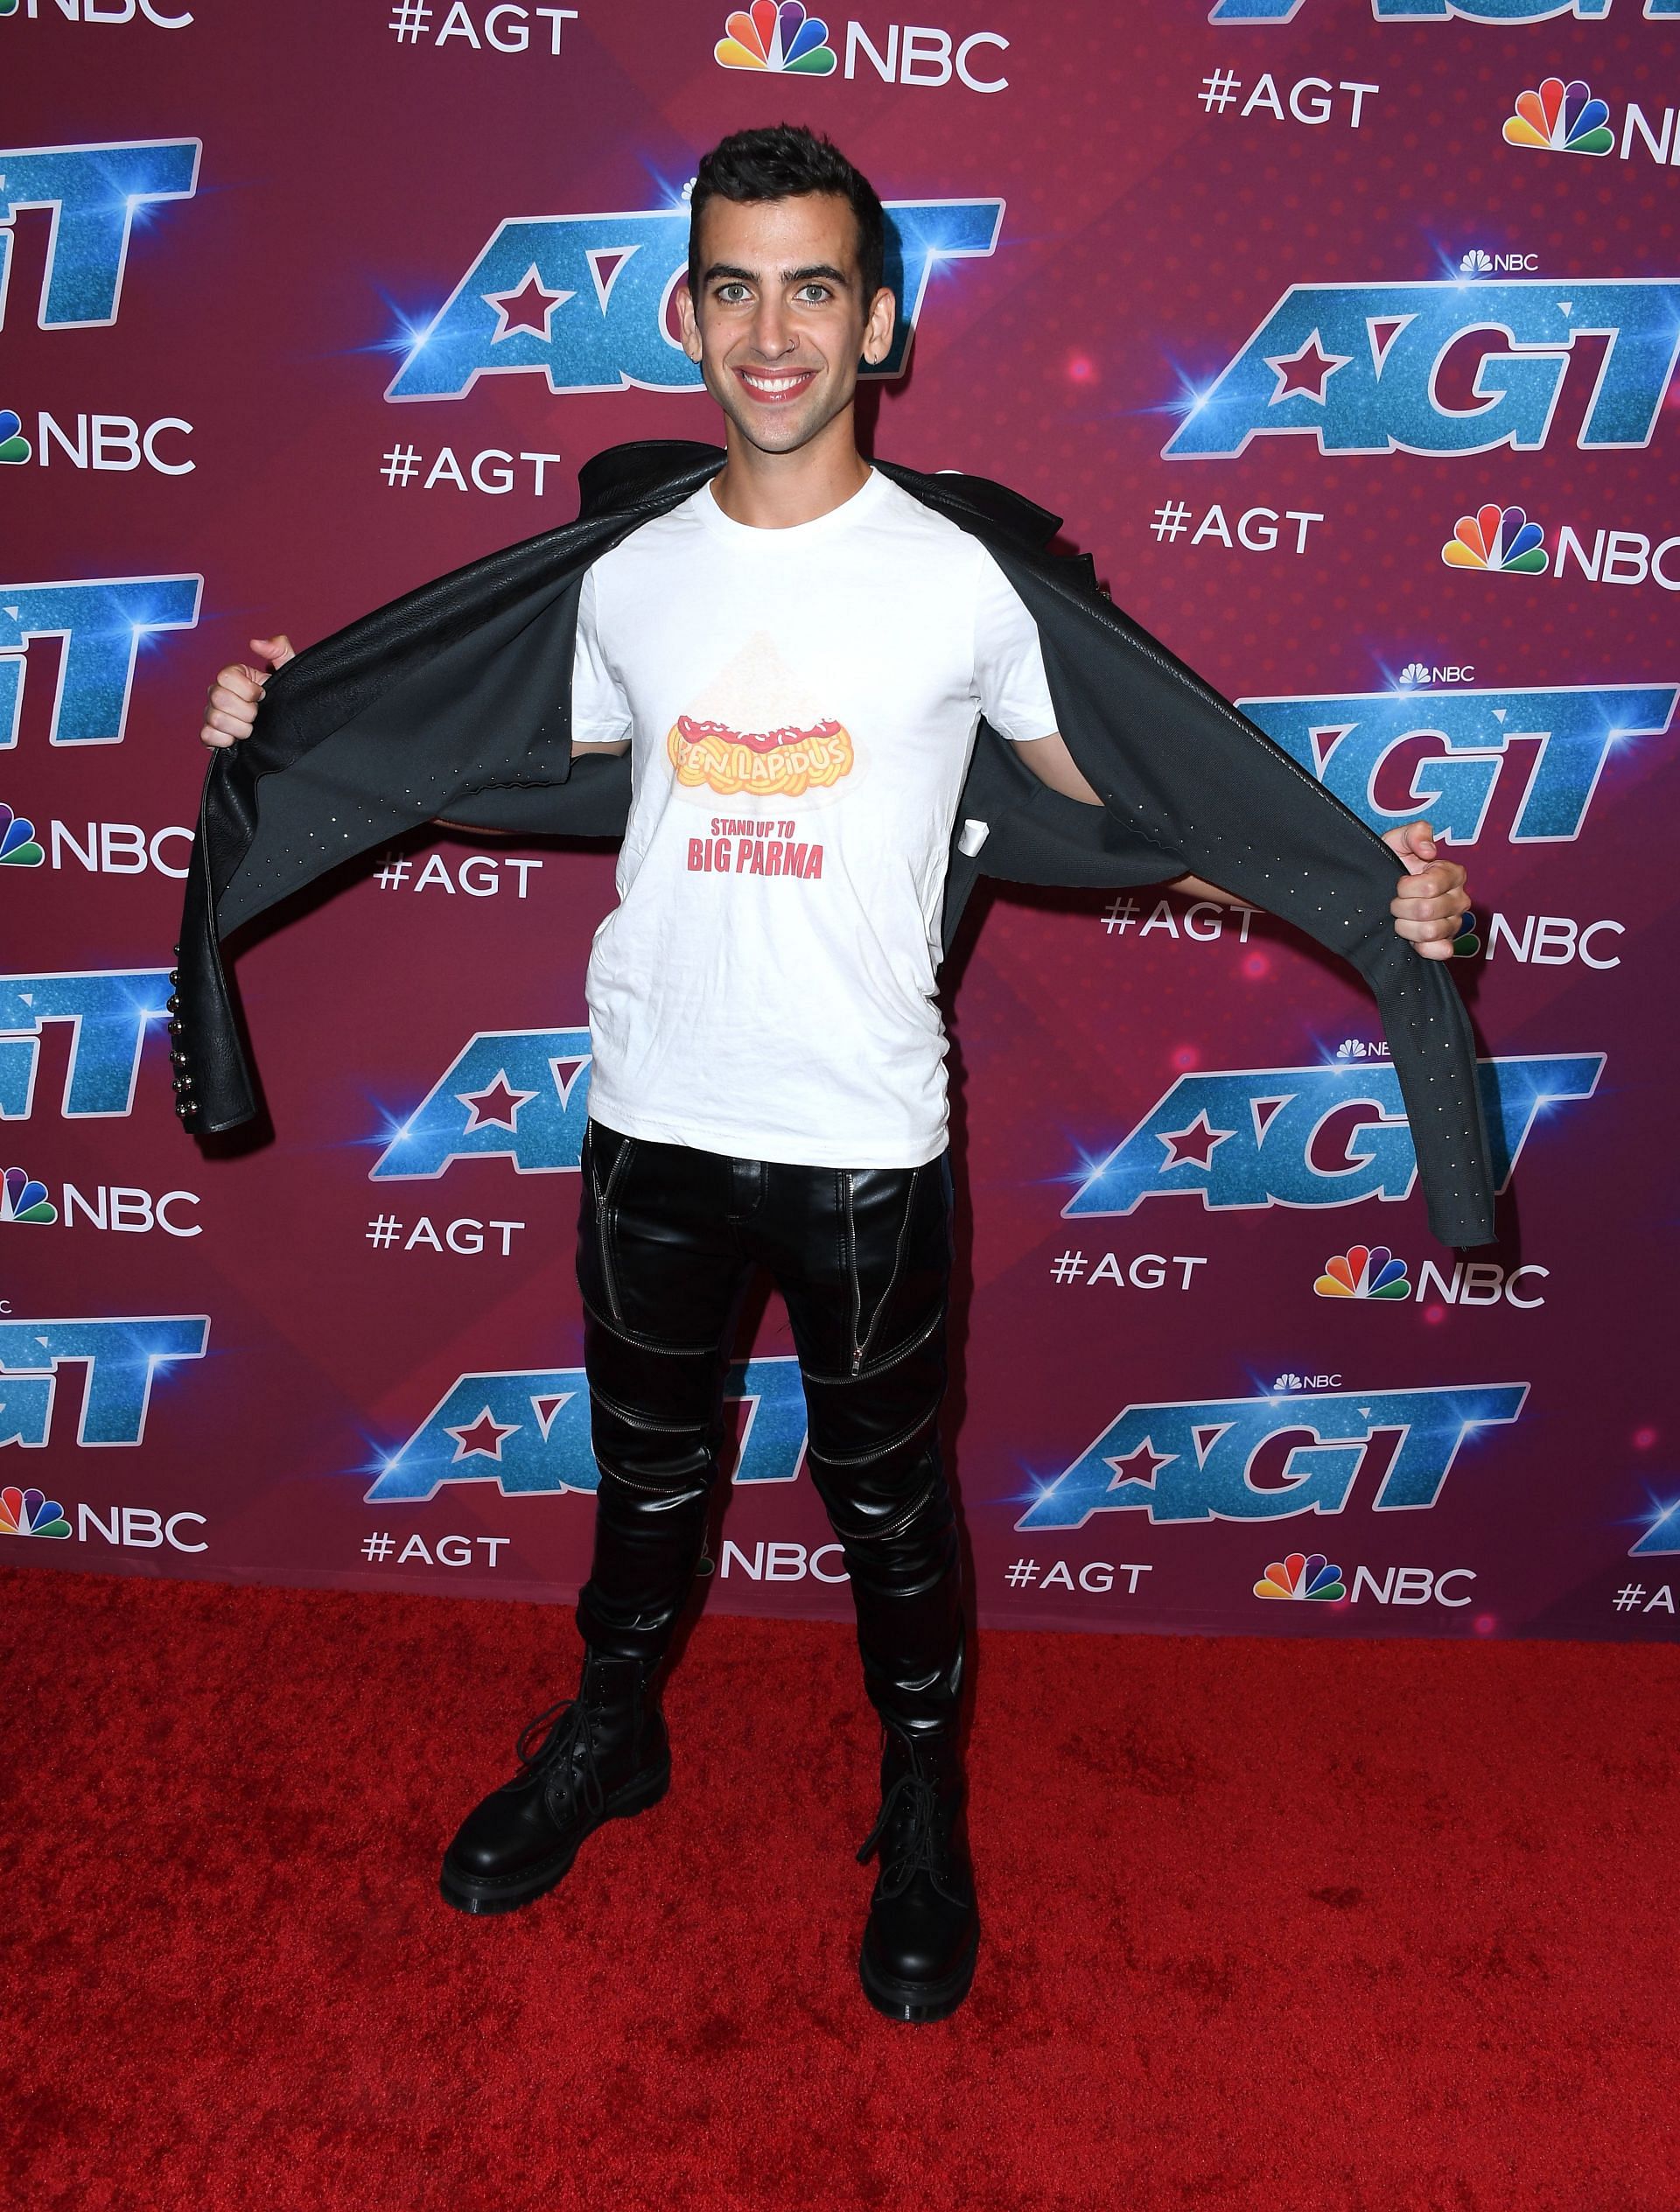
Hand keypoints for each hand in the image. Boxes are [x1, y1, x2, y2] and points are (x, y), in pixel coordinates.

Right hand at [199, 634, 294, 748]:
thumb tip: (257, 643)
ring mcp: (212, 713)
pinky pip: (207, 735)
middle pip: (219, 698)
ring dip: (240, 728)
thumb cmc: (284, 697)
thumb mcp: (289, 672)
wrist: (283, 728)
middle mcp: (218, 693)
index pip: (226, 676)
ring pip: (215, 718)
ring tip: (251, 728)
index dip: (248, 689)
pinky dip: (225, 740)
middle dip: (246, 711)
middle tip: (257, 714)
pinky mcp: (210, 734)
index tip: (262, 695)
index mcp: (234, 676)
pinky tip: (237, 739)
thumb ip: (280, 650)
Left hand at [1382, 819, 1468, 960]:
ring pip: (1431, 932)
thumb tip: (1428, 850)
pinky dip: (1422, 947)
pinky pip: (1442, 951)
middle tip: (1395, 903)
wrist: (1382, 891)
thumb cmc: (1392, 864)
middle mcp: (1459, 899)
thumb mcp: (1397, 841)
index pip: (1430, 885)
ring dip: (1405, 926)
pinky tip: (1411, 939)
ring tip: (1400, 918)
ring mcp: (1454, 923)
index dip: (1406, 887)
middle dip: (1401, 907)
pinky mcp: (1447, 944)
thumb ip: (1414, 833)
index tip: (1399, 883)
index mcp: (1452, 873)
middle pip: (1427, 911)